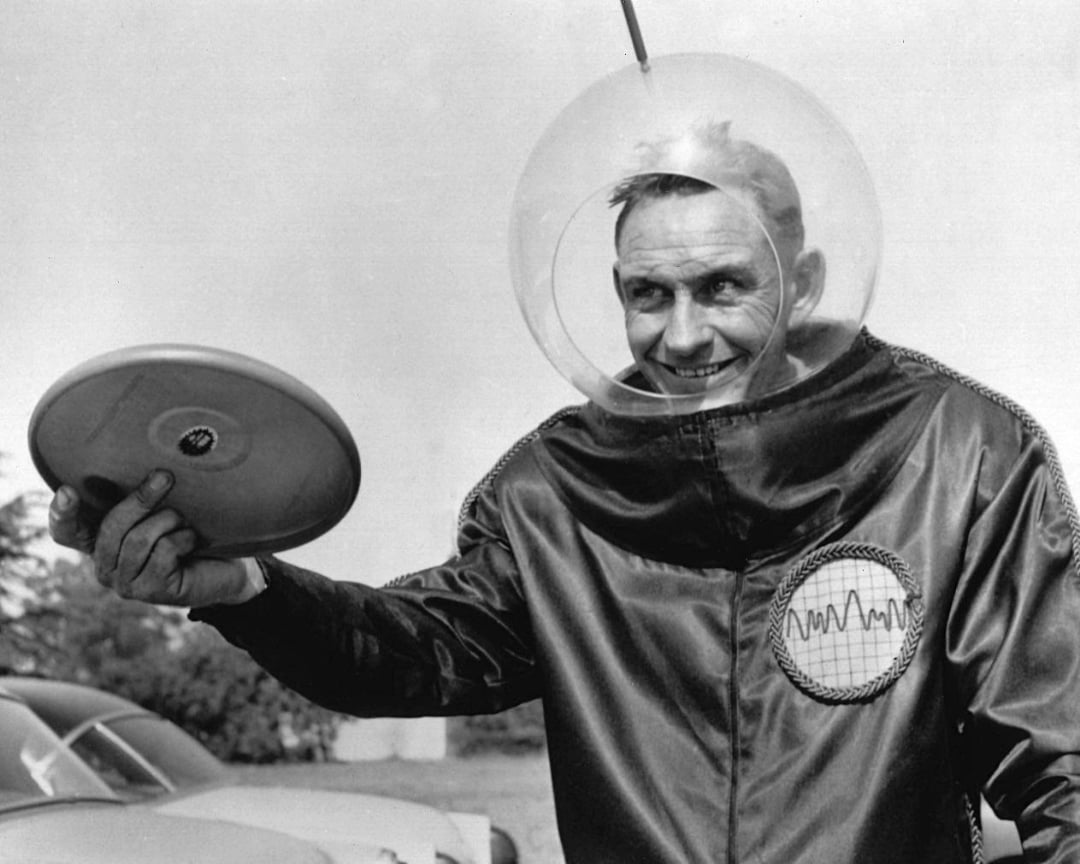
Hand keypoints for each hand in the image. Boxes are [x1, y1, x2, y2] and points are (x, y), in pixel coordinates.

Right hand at [48, 470, 262, 607]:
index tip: (68, 491)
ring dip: (168, 521)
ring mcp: (124, 583)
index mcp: (101, 544)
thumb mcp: (163, 513)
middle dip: (140, 499)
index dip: (62, 513)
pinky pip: (162, 552)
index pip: (67, 532)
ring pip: (138, 539)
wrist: (227, 570)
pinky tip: (193, 541)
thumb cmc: (191, 535)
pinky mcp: (149, 592)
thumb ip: (144, 500)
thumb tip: (152, 469)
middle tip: (165, 477)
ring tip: (185, 521)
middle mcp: (105, 566)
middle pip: (111, 526)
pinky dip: (183, 538)